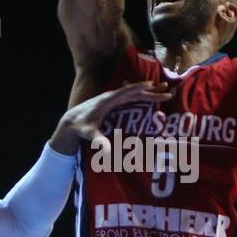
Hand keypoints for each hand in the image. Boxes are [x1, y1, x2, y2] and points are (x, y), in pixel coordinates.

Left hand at [52, 81, 170, 153]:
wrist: (70, 121)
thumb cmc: (80, 127)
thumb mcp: (89, 134)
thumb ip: (98, 141)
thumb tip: (107, 151)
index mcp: (108, 100)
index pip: (127, 92)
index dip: (140, 89)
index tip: (153, 86)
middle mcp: (111, 96)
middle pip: (134, 91)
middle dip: (151, 91)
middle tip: (167, 91)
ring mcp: (111, 98)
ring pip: (133, 93)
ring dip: (147, 92)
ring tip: (162, 90)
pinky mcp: (111, 102)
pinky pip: (129, 96)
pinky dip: (140, 95)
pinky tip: (147, 95)